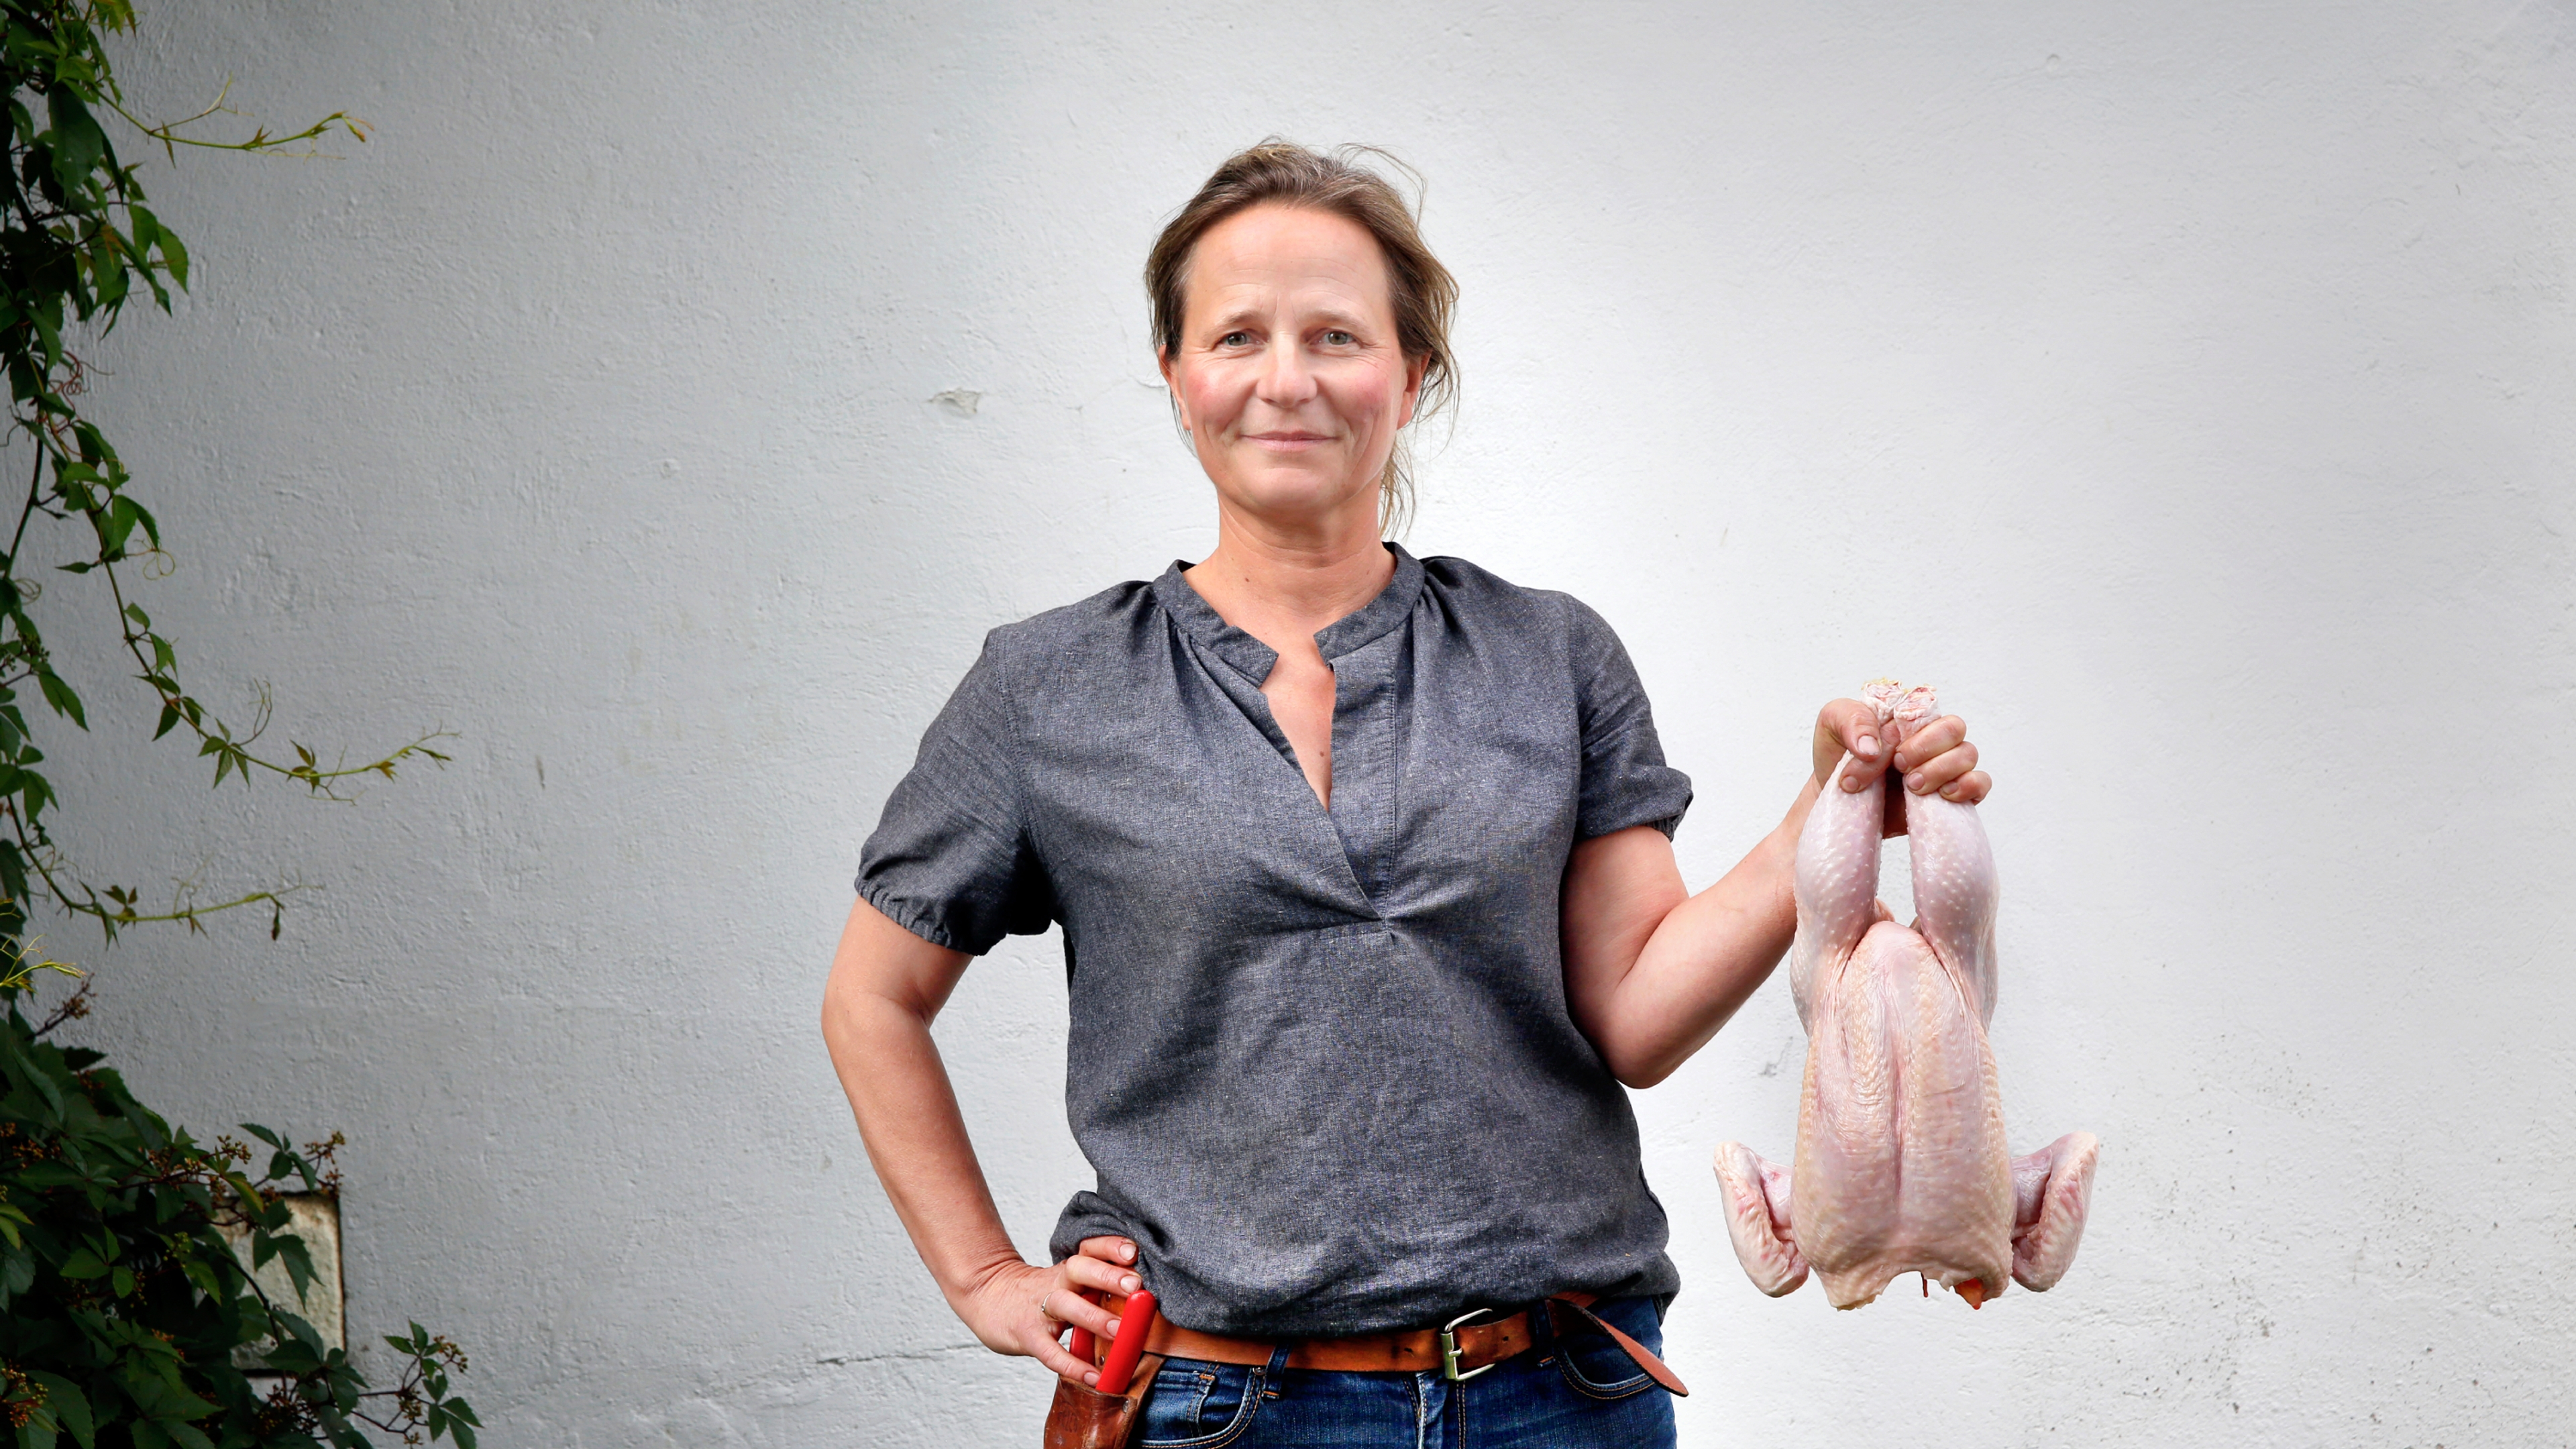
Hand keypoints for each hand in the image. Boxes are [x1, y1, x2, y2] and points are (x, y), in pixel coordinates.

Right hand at [954, 1236, 1143, 1386]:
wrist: (987, 1297)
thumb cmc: (1038, 1292)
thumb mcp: (1066, 1280)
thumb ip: (1097, 1285)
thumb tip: (1145, 1298)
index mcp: (1069, 1269)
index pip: (1089, 1248)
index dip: (1110, 1247)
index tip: (1133, 1251)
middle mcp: (1055, 1283)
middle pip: (1080, 1269)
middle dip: (1108, 1276)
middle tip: (1136, 1285)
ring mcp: (1039, 1309)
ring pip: (1065, 1306)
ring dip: (1093, 1317)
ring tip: (1120, 1330)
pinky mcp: (1027, 1335)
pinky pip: (1050, 1352)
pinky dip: (1072, 1366)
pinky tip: (1095, 1378)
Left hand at [1810, 698, 1990, 835]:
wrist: (1836, 801)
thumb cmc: (1838, 757)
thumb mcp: (1831, 725)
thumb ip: (1851, 720)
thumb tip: (1872, 748)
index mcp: (1908, 714)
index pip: (1926, 708)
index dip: (1905, 732)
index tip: (1876, 754)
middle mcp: (1931, 736)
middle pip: (1954, 728)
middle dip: (1926, 749)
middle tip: (1899, 768)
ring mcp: (1945, 765)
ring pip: (1968, 754)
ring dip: (1941, 770)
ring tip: (1910, 787)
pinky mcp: (1952, 794)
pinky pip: (1981, 783)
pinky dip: (1969, 787)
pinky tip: (1943, 795)